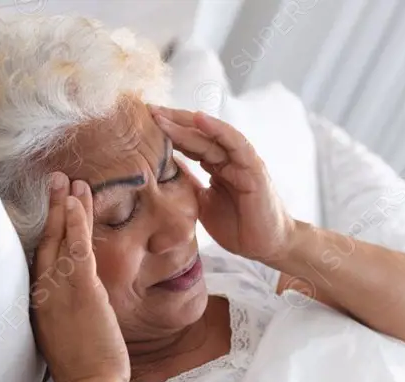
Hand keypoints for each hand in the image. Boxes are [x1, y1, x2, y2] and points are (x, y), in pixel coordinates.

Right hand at [31, 172, 130, 381]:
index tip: (50, 213)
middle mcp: (44, 294)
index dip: (46, 234)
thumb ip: (68, 319)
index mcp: (40, 307)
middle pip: (46, 242)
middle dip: (51, 210)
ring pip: (61, 239)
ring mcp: (60, 289)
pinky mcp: (80, 289)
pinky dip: (76, 221)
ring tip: (69, 180)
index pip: (41, 262)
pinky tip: (77, 200)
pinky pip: (76, 246)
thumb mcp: (67, 343)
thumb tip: (77, 312)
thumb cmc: (83, 375)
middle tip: (55, 181)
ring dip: (66, 206)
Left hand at [150, 105, 297, 262]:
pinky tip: (199, 119)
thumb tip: (161, 172)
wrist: (265, 246)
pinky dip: (218, 130)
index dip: (166, 134)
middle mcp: (227, 158)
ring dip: (186, 123)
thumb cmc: (237, 227)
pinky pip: (235, 143)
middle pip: (196, 134)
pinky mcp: (253, 167)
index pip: (188, 143)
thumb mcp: (202, 204)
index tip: (139, 125)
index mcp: (215, 165)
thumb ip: (187, 185)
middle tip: (144, 111)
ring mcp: (241, 160)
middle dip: (171, 122)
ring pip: (211, 135)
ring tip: (162, 115)